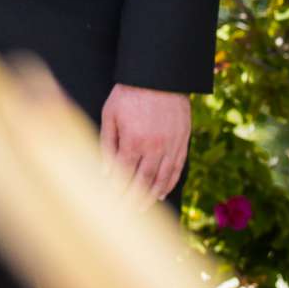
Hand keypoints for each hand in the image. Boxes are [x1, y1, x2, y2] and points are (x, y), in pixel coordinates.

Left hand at [100, 84, 190, 204]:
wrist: (159, 76)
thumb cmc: (129, 94)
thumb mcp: (110, 114)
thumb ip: (107, 144)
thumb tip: (105, 171)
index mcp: (133, 140)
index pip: (123, 174)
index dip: (117, 190)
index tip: (111, 201)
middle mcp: (154, 147)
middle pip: (143, 181)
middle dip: (133, 199)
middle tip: (125, 211)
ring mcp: (171, 145)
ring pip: (161, 178)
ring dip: (151, 196)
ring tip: (141, 207)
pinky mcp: (182, 141)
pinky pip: (177, 168)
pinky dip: (169, 183)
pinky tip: (161, 193)